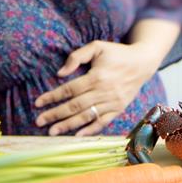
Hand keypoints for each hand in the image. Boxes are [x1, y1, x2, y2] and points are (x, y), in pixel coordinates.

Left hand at [34, 41, 161, 135]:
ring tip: (52, 132)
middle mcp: (104, 91)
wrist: (143, 62)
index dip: (52, 96)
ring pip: (87, 116)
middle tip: (39, 122)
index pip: (70, 89)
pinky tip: (77, 136)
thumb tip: (60, 73)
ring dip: (69, 125)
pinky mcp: (119, 108)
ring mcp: (113, 102)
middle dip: (55, 114)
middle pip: (75, 105)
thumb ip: (77, 56)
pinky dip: (90, 130)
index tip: (37, 103)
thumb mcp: (97, 46)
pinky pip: (103, 122)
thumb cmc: (117, 53)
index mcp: (97, 76)